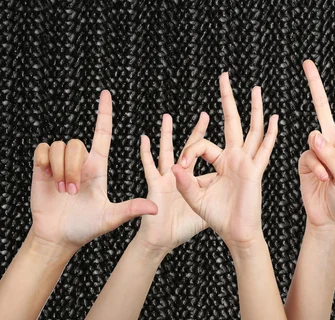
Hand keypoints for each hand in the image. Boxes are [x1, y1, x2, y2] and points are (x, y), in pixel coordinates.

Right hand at [30, 90, 157, 251]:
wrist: (59, 236)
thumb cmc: (86, 227)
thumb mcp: (112, 217)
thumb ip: (132, 209)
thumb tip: (156, 208)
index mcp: (97, 167)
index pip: (102, 133)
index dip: (104, 113)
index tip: (107, 94)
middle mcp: (80, 161)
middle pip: (78, 143)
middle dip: (74, 167)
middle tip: (73, 191)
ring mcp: (60, 163)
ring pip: (60, 146)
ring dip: (61, 170)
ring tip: (63, 191)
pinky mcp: (42, 167)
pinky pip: (43, 150)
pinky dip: (45, 163)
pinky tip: (48, 178)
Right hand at [136, 113, 211, 252]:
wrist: (162, 241)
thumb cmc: (181, 227)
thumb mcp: (204, 207)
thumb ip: (215, 195)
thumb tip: (232, 187)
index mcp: (198, 178)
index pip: (206, 157)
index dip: (206, 155)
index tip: (208, 167)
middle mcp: (182, 175)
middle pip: (194, 148)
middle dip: (199, 131)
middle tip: (207, 115)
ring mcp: (167, 179)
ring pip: (168, 151)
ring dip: (167, 135)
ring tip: (167, 118)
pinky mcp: (156, 187)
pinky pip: (150, 168)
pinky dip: (146, 154)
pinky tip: (144, 140)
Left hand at [172, 73, 277, 249]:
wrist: (235, 233)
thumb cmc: (217, 217)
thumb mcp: (194, 197)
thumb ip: (184, 182)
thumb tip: (175, 166)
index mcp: (219, 162)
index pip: (202, 144)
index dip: (189, 151)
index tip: (180, 168)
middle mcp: (234, 158)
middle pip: (232, 122)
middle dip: (227, 99)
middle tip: (224, 77)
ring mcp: (246, 162)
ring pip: (252, 130)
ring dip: (253, 109)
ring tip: (255, 89)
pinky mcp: (254, 171)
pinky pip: (263, 150)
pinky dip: (270, 134)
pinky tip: (275, 118)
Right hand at [298, 60, 334, 229]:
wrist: (332, 219)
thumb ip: (331, 155)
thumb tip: (314, 136)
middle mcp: (333, 142)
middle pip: (323, 108)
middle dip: (315, 85)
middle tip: (307, 62)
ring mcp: (318, 152)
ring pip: (313, 138)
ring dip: (322, 157)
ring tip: (330, 175)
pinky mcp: (305, 162)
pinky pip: (306, 155)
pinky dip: (314, 167)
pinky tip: (321, 178)